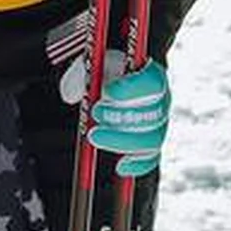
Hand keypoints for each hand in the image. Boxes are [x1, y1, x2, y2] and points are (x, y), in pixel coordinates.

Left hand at [76, 53, 169, 178]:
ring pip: (151, 139)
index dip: (132, 89)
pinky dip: (137, 165)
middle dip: (122, 117)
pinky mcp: (152, 144)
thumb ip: (81, 74)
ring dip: (122, 140)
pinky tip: (120, 167)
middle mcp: (162, 101)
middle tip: (95, 114)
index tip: (107, 91)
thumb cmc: (103, 70)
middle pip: (153, 114)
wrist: (110, 82)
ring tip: (94, 136)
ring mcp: (159, 124)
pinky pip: (150, 159)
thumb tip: (69, 94)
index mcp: (151, 75)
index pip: (152, 82)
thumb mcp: (92, 62)